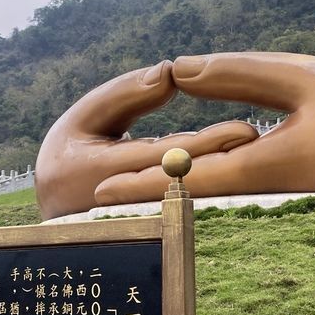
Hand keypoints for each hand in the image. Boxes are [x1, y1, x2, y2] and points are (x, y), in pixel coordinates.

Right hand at [35, 60, 258, 218]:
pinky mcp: (146, 240)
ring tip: (259, 158)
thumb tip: (171, 74)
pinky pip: (184, 216)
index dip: (203, 147)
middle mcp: (113, 208)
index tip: (243, 130)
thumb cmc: (69, 159)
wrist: (54, 218)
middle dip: (221, 165)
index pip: (159, 161)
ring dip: (223, 184)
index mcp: (95, 175)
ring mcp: (129, 229)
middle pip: (178, 186)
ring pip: (184, 206)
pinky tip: (245, 181)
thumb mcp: (85, 118)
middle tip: (261, 144)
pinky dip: (213, 196)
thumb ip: (125, 94)